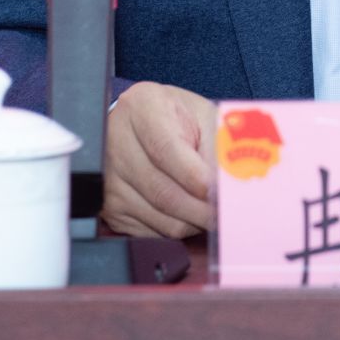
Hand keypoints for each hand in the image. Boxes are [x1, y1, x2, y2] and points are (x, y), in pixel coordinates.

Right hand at [102, 81, 218, 238]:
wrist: (143, 124)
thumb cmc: (179, 119)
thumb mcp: (203, 116)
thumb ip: (217, 146)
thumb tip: (228, 186)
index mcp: (142, 108)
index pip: (165, 150)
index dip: (197, 177)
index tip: (220, 192)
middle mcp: (116, 141)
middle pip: (163, 191)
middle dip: (203, 210)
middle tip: (229, 213)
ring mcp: (110, 177)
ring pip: (162, 217)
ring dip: (195, 222)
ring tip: (213, 212)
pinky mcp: (110, 207)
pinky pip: (152, 232)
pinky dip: (178, 229)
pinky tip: (189, 214)